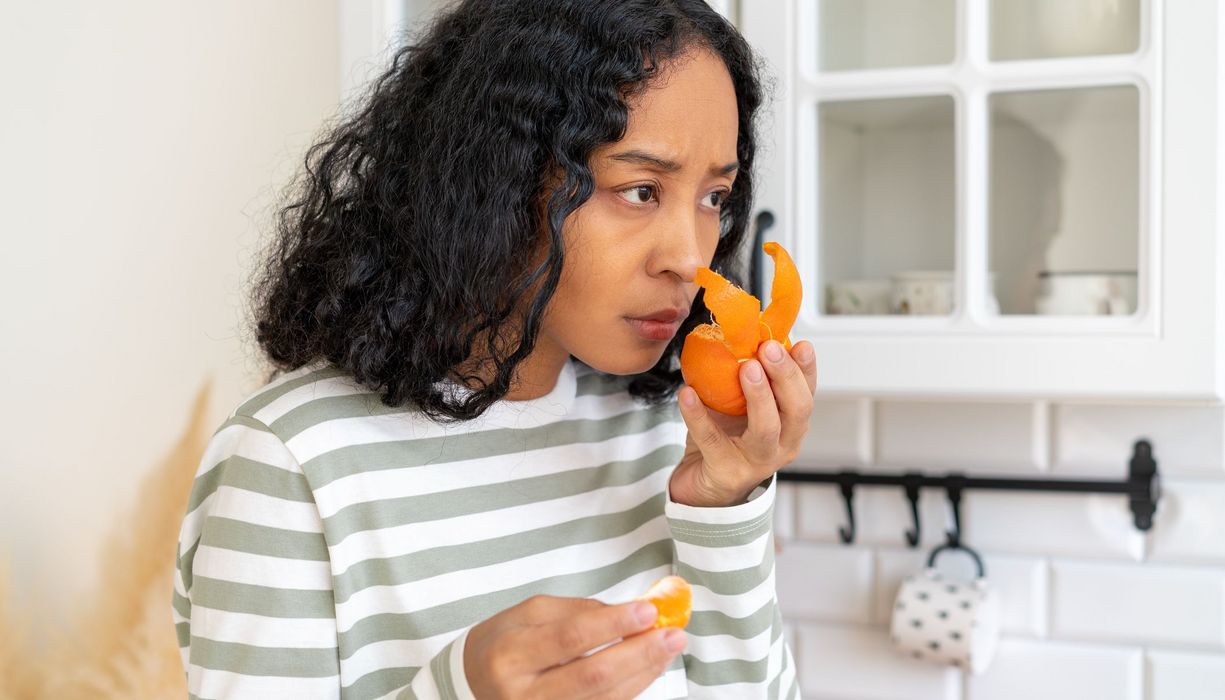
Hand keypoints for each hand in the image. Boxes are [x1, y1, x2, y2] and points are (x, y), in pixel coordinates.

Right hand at [463, 594, 686, 698]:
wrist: (473, 686)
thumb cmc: (504, 644)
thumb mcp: (528, 615)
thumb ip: (577, 611)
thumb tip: (627, 612)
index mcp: (511, 654)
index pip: (570, 638)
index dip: (613, 624)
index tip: (648, 610)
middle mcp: (523, 695)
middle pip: (592, 675)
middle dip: (639, 653)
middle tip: (672, 634)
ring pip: (604, 699)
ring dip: (643, 673)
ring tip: (668, 648)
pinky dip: (631, 690)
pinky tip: (649, 669)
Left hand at [671, 340, 816, 506]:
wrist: (702, 486)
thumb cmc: (725, 439)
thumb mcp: (740, 405)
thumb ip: (746, 375)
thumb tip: (735, 330)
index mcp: (791, 425)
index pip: (807, 393)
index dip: (806, 369)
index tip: (801, 344)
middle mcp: (782, 444)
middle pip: (797, 410)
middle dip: (785, 376)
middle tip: (769, 348)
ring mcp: (756, 462)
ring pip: (766, 429)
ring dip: (758, 395)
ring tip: (745, 367)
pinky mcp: (726, 472)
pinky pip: (712, 440)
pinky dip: (698, 415)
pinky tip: (687, 393)